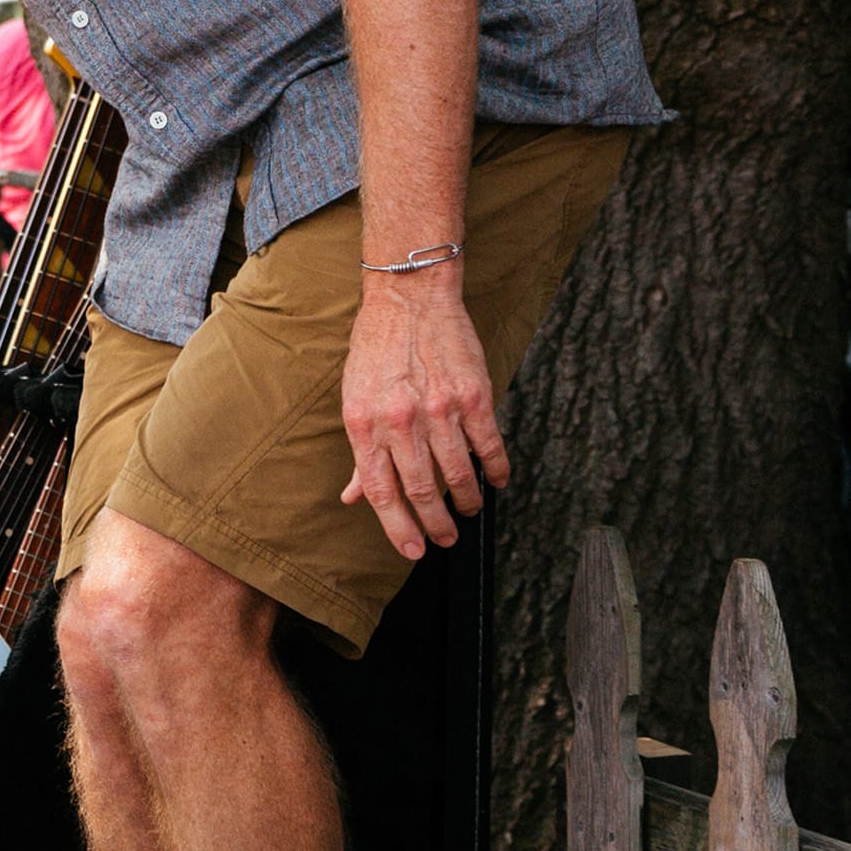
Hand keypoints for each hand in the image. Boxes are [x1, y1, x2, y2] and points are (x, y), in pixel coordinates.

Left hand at [338, 270, 504, 559]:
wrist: (408, 299)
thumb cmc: (376, 350)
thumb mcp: (354, 399)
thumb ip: (360, 452)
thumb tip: (353, 496)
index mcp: (365, 424)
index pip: (380, 491)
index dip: (397, 528)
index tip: (412, 551)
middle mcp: (400, 421)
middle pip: (420, 489)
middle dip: (434, 524)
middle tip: (445, 539)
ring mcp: (439, 409)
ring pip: (457, 474)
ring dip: (465, 501)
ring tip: (467, 511)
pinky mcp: (473, 396)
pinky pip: (489, 446)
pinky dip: (496, 469)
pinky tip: (497, 480)